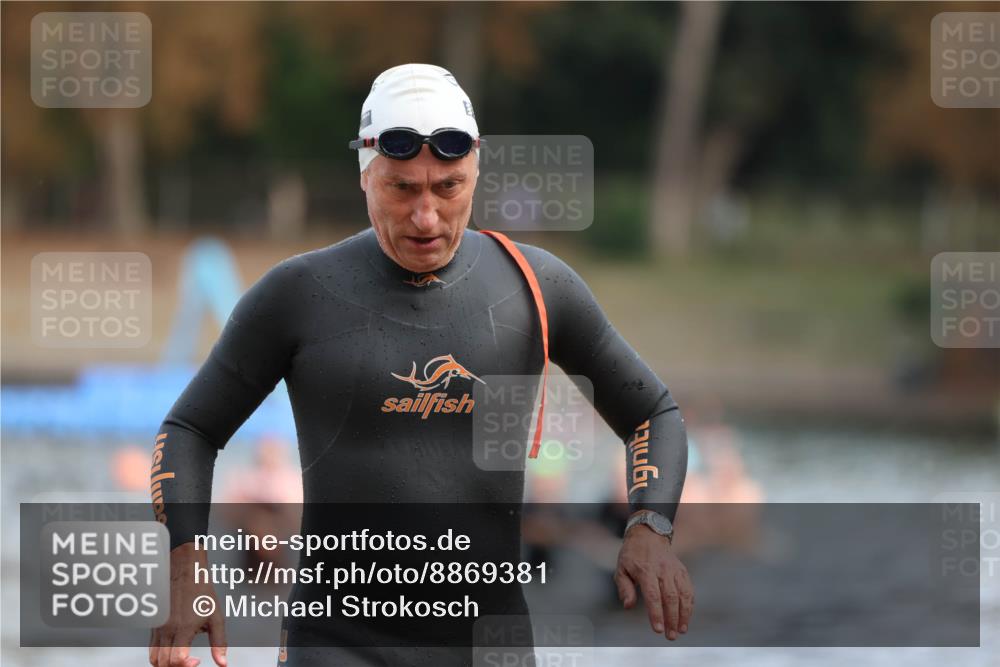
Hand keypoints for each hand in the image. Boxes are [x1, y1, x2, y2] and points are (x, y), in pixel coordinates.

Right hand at [149, 543, 227, 666]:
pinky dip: (160, 655)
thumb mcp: (216, 617)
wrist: (185, 571)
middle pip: (163, 663)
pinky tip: (174, 649)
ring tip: (182, 657)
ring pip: (154, 659)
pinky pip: (152, 648)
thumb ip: (219, 643)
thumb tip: (223, 663)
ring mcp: (158, 628)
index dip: (186, 666)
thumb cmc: (201, 592)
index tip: (197, 661)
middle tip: (191, 661)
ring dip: (167, 663)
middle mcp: (167, 630)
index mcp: (183, 628)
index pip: (176, 660)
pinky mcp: (154, 626)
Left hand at [613, 524, 693, 640]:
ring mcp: (674, 570)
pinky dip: (689, 605)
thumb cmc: (632, 555)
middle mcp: (662, 570)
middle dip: (671, 618)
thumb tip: (628, 606)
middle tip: (670, 636)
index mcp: (645, 570)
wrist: (648, 534)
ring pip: (683, 594)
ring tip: (681, 630)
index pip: (652, 595)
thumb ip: (624, 588)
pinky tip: (686, 618)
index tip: (658, 629)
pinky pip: (689, 589)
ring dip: (684, 614)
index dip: (656, 613)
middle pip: (670, 597)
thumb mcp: (621, 569)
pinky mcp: (682, 571)